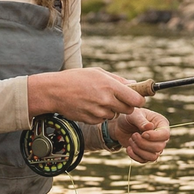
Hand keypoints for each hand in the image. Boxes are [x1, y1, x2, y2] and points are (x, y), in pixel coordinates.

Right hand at [27, 67, 144, 125]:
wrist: (54, 91)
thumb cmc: (76, 78)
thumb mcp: (97, 73)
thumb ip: (117, 79)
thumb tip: (133, 83)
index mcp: (110, 86)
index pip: (136, 99)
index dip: (139, 99)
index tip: (136, 98)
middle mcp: (106, 100)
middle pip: (128, 109)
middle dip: (126, 105)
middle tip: (117, 98)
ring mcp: (99, 112)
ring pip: (115, 115)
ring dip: (111, 109)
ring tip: (97, 99)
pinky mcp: (92, 120)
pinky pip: (103, 119)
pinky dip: (100, 114)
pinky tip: (90, 105)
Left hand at [110, 108, 169, 162]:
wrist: (120, 126)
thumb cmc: (130, 117)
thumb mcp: (134, 115)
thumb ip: (141, 120)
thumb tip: (150, 127)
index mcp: (161, 124)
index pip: (165, 135)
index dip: (154, 137)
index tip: (142, 134)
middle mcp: (161, 137)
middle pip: (160, 147)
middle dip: (144, 143)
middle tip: (134, 135)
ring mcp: (154, 147)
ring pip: (153, 157)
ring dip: (139, 150)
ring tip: (131, 140)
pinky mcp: (146, 154)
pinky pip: (144, 161)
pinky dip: (135, 156)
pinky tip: (128, 148)